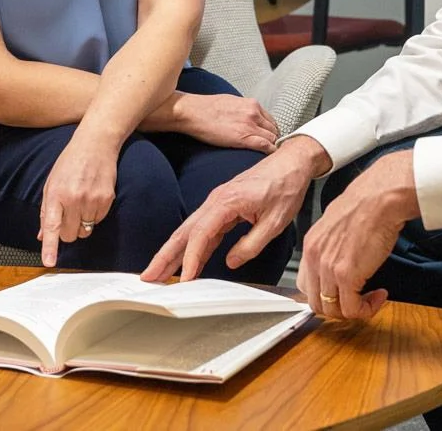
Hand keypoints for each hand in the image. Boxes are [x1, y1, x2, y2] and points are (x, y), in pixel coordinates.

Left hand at [38, 135, 117, 268]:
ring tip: (81, 202)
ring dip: (81, 223)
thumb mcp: (51, 183)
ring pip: (85, 230)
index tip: (49, 262)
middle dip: (67, 231)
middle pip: (70, 235)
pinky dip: (94, 215)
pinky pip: (98, 221)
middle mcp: (74, 198)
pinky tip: (92, 198)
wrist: (95, 144)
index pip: (52, 226)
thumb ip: (47, 211)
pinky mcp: (107, 199)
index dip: (50, 247)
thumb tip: (42, 235)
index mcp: (56, 194)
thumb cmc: (70, 162)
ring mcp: (92, 199)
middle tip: (68, 215)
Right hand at [141, 136, 328, 282]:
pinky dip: (191, 245)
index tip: (185, 278)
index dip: (191, 258)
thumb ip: (251, 244)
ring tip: (159, 272)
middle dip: (164, 255)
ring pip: (189, 230)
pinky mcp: (222, 206)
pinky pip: (202, 229)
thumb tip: (231, 261)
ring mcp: (217, 202)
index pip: (201, 234)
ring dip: (173, 252)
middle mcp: (216, 200)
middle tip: (149, 276)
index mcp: (227, 201)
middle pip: (184, 232)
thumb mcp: (275, 221)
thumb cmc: (286, 185)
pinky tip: (187, 259)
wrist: (292, 162)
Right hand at [174, 93, 278, 152]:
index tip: (269, 137)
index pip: (271, 120)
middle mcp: (254, 113)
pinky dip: (269, 151)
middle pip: (274, 129)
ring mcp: (250, 125)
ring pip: (272, 138)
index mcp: (252, 104)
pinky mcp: (243, 137)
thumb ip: (245, 110)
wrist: (193, 112)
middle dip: (273, 139)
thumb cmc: (207, 107)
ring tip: (267, 153)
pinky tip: (267, 155)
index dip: (271, 130)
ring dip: (271, 145)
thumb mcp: (232, 102)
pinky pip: (265, 146)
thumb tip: (250, 117)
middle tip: (270, 148)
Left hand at [296, 150, 418, 321]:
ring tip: (371, 299)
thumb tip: (342, 258)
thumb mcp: (338, 224)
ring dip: (354, 309)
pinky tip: (379, 295)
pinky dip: (366, 309)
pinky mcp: (346, 276)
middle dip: (338, 307)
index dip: (325, 296)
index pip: (305, 285)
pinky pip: (352, 309)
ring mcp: (328, 268)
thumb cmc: (367, 205)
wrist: (380, 198)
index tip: (341, 295)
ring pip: (332, 310)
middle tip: (357, 300)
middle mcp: (315, 258)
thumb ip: (333, 244)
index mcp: (311, 245)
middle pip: (315, 302)